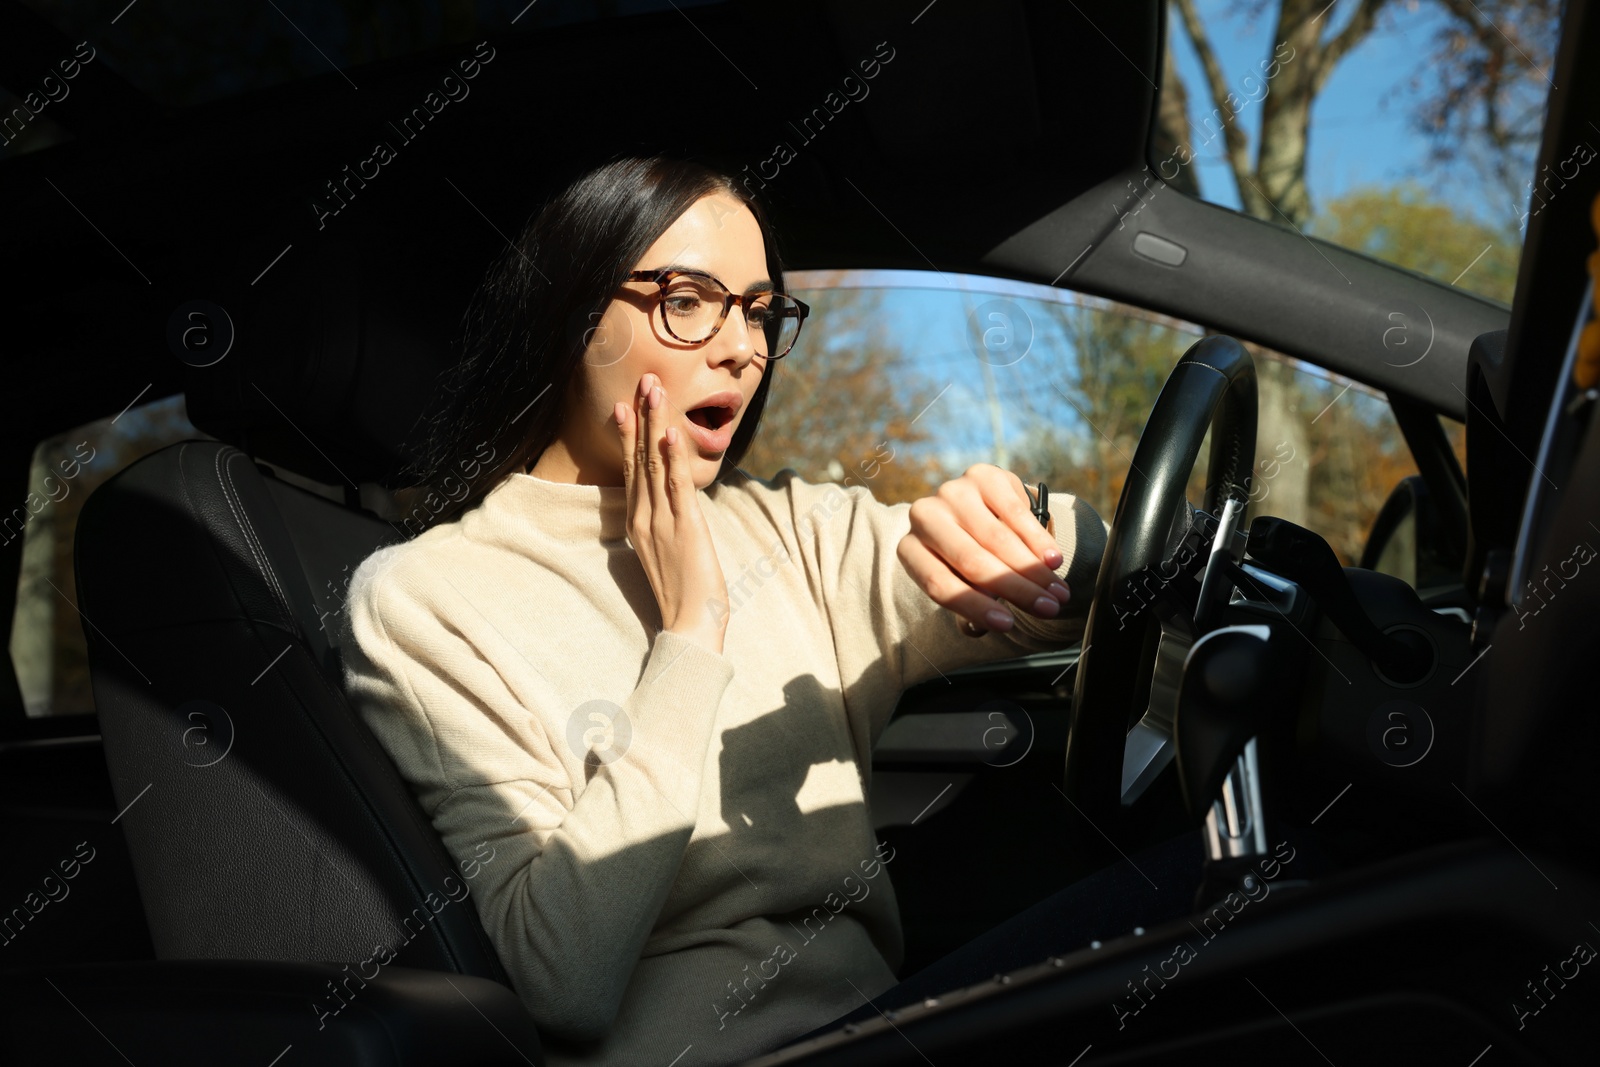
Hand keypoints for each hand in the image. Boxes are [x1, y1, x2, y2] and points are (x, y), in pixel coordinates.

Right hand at [615, 372, 728, 654]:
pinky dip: (672, 460)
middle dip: (641, 418)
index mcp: (637, 522)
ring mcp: (661, 523)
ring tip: (655, 393)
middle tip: (644, 382)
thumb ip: (665, 522)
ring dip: (654, 426)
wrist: (690, 625)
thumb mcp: (667, 550)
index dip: (628, 436)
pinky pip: (676, 489)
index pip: (630, 470)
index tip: (625, 406)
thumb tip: (671, 500)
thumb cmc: (683, 591)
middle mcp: (643, 518)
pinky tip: (670, 435)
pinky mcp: (684, 530)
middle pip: (638, 459)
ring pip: (654, 466)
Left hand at [896, 464, 1069, 634]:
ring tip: (1057, 593)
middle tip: (1048, 609)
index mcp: (910, 549)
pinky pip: (1015, 512)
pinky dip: (1038, 540)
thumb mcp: (961, 584)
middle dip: (1015, 589)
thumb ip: (968, 609)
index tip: (1008, 626)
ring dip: (1033, 570)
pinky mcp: (982, 475)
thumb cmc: (968, 561)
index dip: (974, 607)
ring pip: (997, 538)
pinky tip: (1053, 561)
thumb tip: (978, 628)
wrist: (978, 511)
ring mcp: (952, 491)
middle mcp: (924, 516)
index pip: (939, 584)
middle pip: (972, 561)